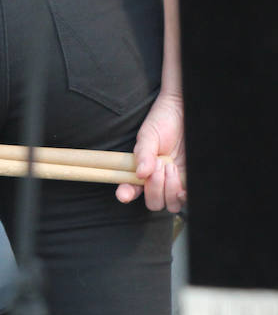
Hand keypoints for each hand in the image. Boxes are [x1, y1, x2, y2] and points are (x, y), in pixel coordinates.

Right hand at [116, 90, 184, 211]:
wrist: (185, 110)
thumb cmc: (164, 120)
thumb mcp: (149, 135)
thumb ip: (143, 154)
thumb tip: (141, 173)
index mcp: (141, 171)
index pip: (130, 190)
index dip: (126, 195)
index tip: (125, 194)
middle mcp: (157, 180)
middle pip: (153, 203)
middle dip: (154, 188)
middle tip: (158, 165)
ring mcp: (175, 182)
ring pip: (170, 204)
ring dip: (169, 189)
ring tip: (171, 166)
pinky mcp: (190, 179)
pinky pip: (186, 198)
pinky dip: (183, 196)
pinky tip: (183, 186)